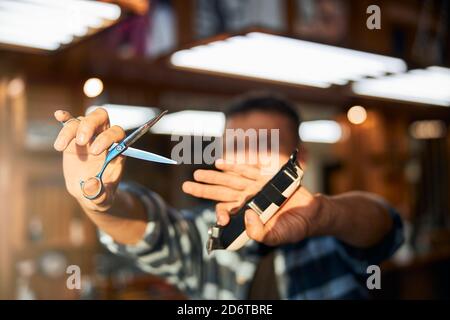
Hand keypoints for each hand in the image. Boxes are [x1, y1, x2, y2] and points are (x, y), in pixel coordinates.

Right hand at [53, 108, 125, 211]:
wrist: (89, 192)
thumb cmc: (100, 194)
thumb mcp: (101, 199)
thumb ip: (98, 194)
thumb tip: (91, 184)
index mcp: (116, 150)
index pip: (117, 134)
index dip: (107, 138)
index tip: (95, 152)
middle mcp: (103, 138)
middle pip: (101, 117)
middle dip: (90, 125)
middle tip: (81, 141)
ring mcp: (89, 136)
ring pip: (82, 120)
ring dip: (71, 129)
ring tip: (60, 147)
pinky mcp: (73, 138)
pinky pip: (70, 123)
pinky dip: (64, 118)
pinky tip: (59, 115)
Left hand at [182, 161, 329, 245]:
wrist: (311, 213)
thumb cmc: (293, 227)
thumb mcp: (277, 236)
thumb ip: (260, 233)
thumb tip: (246, 217)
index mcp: (247, 215)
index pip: (227, 212)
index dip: (219, 213)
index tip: (221, 218)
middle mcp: (247, 200)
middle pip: (222, 193)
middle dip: (204, 190)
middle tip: (187, 186)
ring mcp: (255, 187)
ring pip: (230, 181)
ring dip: (214, 177)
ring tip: (198, 173)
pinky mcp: (265, 177)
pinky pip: (247, 170)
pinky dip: (234, 166)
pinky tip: (220, 164)